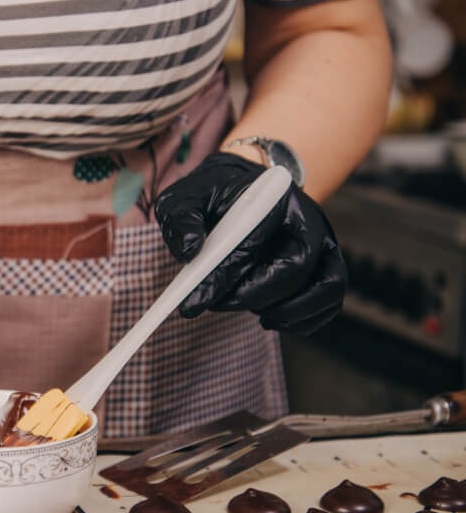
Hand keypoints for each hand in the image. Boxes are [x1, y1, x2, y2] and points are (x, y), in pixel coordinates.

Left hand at [154, 152, 345, 334]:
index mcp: (273, 197)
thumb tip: (188, 251)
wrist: (245, 193)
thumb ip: (182, 219)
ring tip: (250, 311)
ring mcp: (323, 244)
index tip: (193, 302)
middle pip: (296, 268)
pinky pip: (329, 301)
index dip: (224, 277)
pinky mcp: (327, 266)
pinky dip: (303, 320)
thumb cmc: (213, 197)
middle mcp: (307, 220)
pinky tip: (270, 318)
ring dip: (286, 311)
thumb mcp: (185, 198)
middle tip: (216, 306)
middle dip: (253, 297)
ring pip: (324, 288)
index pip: (256, 242)